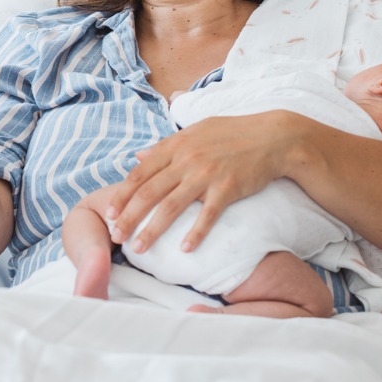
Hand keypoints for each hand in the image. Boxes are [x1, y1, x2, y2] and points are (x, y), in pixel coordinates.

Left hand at [106, 111, 301, 253]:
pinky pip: (207, 215)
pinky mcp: (228, 189)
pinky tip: (184, 249)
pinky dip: (195, 233)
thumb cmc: (231, 134)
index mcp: (175, 146)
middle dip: (129, 217)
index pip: (140, 173)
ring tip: (139, 249)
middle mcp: (186, 160)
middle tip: (115, 236)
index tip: (109, 213)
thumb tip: (138, 156)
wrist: (272, 137)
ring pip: (171, 207)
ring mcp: (206, 174)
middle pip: (149, 193)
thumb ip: (165, 146)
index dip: (122, 195)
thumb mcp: (194, 132)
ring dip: (152, 230)